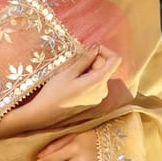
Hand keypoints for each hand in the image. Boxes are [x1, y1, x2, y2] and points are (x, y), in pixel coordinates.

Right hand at [0, 44, 120, 139]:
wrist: (46, 112)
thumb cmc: (54, 91)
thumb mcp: (68, 72)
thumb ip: (85, 59)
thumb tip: (96, 48)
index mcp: (98, 82)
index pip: (115, 60)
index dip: (105, 51)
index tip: (91, 50)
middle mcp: (103, 90)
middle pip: (106, 67)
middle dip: (93, 61)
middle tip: (76, 63)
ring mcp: (99, 96)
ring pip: (100, 74)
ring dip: (90, 69)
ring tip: (73, 74)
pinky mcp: (94, 100)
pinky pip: (96, 83)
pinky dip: (88, 78)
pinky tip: (75, 82)